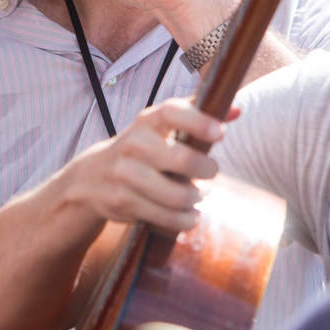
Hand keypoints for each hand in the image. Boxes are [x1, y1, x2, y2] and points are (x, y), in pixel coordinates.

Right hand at [59, 98, 233, 233]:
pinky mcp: (125, 203)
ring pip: (177, 195)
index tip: (220, 132)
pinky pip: (167, 217)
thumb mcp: (160, 127)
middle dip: (206, 170)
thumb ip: (197, 116)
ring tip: (200, 195)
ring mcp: (126, 176)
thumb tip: (238, 110)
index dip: (198, 121)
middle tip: (212, 171)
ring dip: (197, 198)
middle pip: (182, 160)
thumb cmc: (140, 148)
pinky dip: (186, 219)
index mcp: (147, 122)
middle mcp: (134, 145)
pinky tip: (190, 214)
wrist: (90, 178)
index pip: (172, 113)